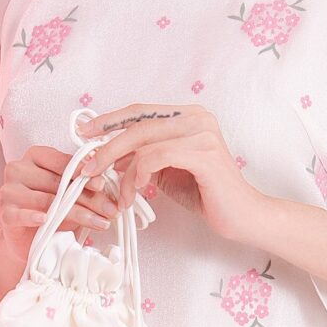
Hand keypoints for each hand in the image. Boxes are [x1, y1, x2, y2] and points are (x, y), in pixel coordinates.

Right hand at [0, 142, 120, 259]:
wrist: (26, 239)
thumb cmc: (51, 210)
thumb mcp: (68, 194)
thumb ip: (82, 185)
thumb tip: (107, 185)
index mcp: (35, 156)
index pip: (62, 161)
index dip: (84, 172)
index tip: (103, 184)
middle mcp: (18, 169)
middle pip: (58, 183)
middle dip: (88, 197)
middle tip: (110, 209)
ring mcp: (9, 191)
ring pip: (47, 200)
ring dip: (77, 213)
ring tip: (99, 222)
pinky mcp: (4, 213)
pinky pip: (21, 214)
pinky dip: (34, 216)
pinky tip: (46, 220)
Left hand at [84, 100, 265, 244]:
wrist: (242, 215)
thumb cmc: (206, 193)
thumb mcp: (165, 170)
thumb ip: (141, 157)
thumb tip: (106, 154)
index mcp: (188, 115)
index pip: (140, 111)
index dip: (109, 120)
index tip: (84, 132)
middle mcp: (196, 117)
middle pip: (137, 124)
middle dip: (106, 147)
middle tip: (87, 168)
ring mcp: (202, 132)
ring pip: (143, 142)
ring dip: (122, 170)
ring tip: (118, 194)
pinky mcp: (203, 153)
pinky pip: (156, 157)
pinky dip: (138, 175)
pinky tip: (136, 192)